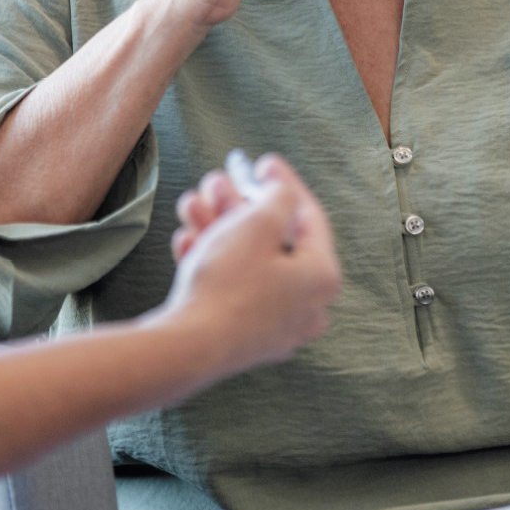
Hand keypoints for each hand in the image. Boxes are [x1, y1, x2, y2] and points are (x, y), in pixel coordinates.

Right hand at [157, 156, 342, 374]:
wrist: (190, 347)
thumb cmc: (229, 283)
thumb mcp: (257, 224)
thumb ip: (278, 197)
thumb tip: (283, 192)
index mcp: (322, 277)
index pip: (309, 217)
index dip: (284, 183)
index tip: (262, 162)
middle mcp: (307, 305)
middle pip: (274, 240)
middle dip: (239, 206)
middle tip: (218, 182)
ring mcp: (277, 325)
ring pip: (249, 263)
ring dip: (219, 229)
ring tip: (192, 204)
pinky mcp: (245, 338)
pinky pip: (234, 288)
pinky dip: (213, 262)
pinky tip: (186, 241)